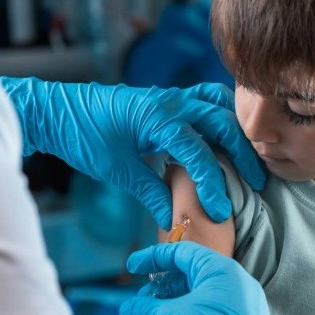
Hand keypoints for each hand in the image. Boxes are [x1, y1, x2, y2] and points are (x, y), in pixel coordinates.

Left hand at [0, 78, 265, 228]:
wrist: (58, 109)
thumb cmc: (82, 136)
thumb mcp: (117, 169)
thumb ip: (150, 191)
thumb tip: (174, 218)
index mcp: (157, 117)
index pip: (199, 152)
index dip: (213, 184)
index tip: (222, 211)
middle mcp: (170, 102)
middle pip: (222, 122)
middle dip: (243, 153)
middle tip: (257, 182)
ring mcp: (170, 96)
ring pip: (219, 103)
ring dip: (236, 128)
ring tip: (249, 155)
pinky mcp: (167, 99)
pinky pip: (205, 99)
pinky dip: (221, 113)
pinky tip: (225, 136)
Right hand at [119, 243, 282, 314]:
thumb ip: (145, 309)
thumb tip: (128, 309)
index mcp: (222, 270)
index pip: (183, 253)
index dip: (154, 258)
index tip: (133, 267)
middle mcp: (239, 282)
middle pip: (194, 274)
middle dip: (164, 285)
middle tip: (144, 297)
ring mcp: (248, 305)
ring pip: (206, 294)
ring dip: (177, 301)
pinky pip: (218, 311)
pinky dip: (195, 314)